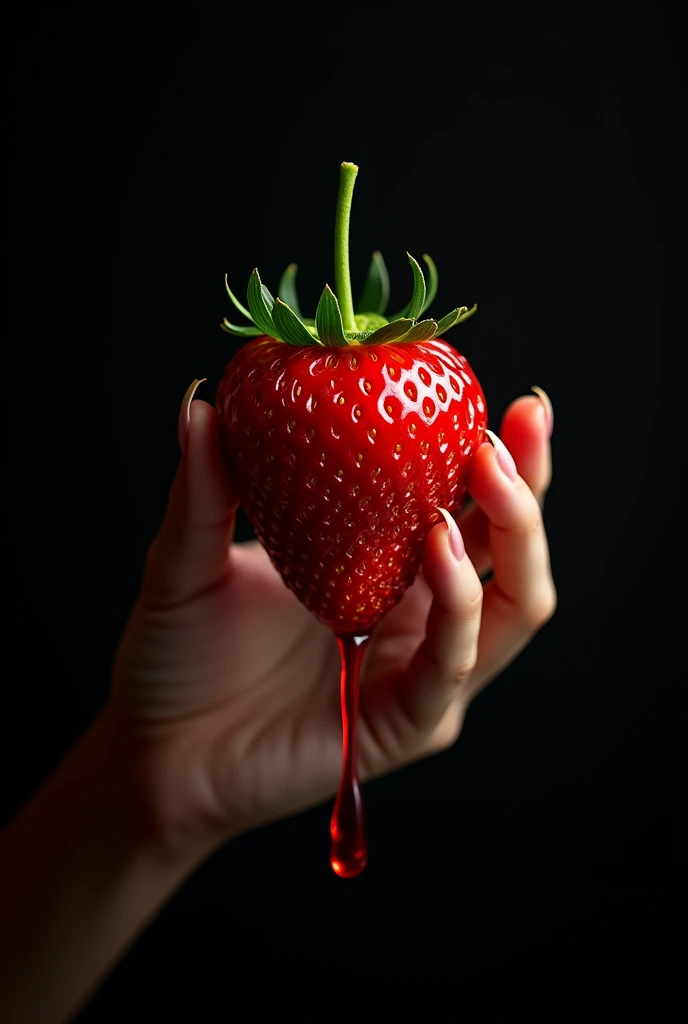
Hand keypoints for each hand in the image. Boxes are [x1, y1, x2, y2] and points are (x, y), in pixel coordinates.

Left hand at [108, 384, 555, 859]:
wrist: (153, 753)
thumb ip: (205, 488)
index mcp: (383, 571)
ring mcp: (417, 671)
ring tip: (488, 473)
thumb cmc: (178, 657)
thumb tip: (203, 403)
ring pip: (511, 608)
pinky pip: (452, 666)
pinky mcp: (405, 724)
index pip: (462, 506)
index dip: (491, 454)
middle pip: (508, 551)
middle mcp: (414, 617)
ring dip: (514, 536)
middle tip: (515, 422)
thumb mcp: (189, 558)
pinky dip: (458, 608)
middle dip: (527, 483)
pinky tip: (438, 550)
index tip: (484, 393)